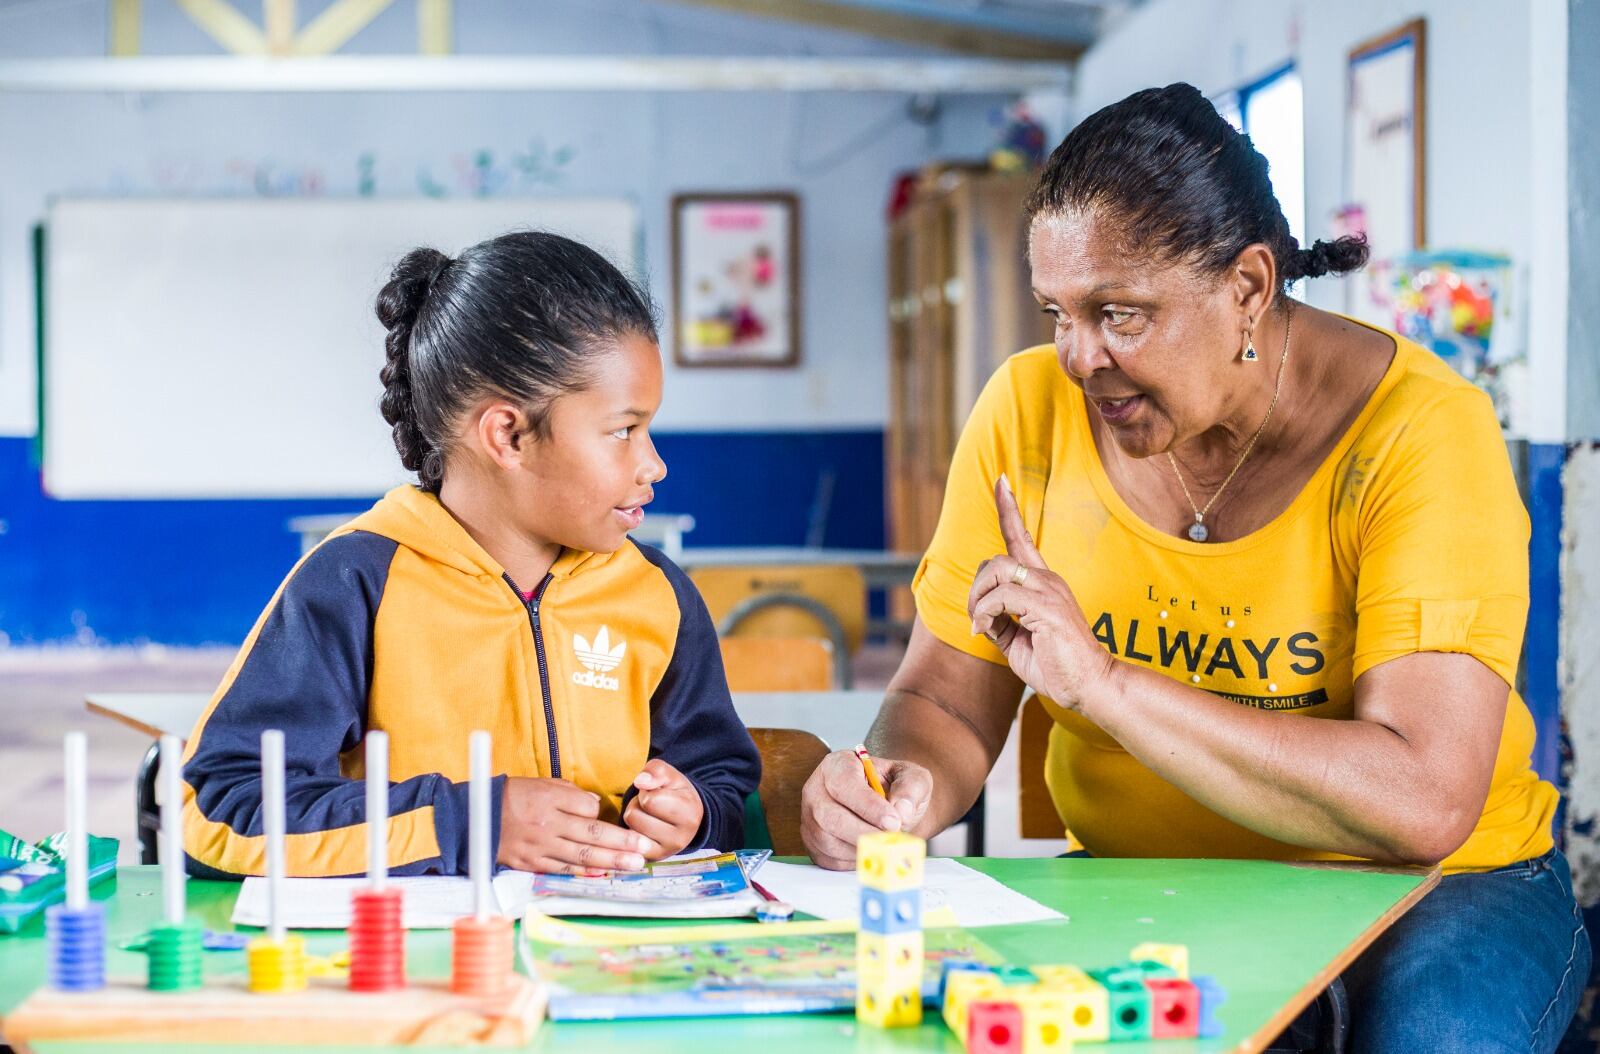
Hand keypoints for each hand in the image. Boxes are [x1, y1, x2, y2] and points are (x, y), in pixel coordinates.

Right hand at [498, 776, 654, 872]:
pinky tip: (603, 873)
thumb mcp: (542, 783)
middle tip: (644, 849)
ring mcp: (539, 845)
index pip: (587, 808)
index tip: (622, 821)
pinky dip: (584, 872)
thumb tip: (595, 806)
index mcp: (549, 799)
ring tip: (633, 865)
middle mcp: (547, 823)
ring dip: (610, 861)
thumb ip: (570, 794)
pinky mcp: (531, 862)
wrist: (476, 816)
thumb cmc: (514, 797)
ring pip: (581, 855)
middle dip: (621, 843)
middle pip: (591, 834)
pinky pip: (563, 868)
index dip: (604, 815)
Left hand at [622, 759, 703, 859]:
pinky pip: (627, 843)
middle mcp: (680, 839)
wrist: (688, 816)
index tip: (656, 792)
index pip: (649, 800)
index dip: (646, 791)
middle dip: (637, 804)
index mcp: (689, 815)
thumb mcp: (671, 775)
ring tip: (647, 814)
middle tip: (650, 804)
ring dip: (633, 817)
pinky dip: (632, 832)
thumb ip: (656, 771)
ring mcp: (665, 852)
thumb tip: (640, 781)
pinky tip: (643, 828)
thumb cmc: (677, 793)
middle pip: (634, 815)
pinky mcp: (652, 859)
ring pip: (628, 830)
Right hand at [799, 749, 932, 869]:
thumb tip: (901, 810)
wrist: (890, 807)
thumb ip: (911, 788)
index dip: (868, 806)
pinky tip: (870, 849)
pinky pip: (829, 858)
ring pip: (828, 841)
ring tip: (884, 842)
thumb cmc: (895, 788)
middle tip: (890, 839)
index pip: (844, 785)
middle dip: (864, 833)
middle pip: (829, 816)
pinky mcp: (813, 842)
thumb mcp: (912, 777)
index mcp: (837, 765)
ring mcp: (810, 817)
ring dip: (860, 848)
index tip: (893, 821)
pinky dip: (853, 860)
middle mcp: (817, 789)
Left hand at [967, 474, 1118, 710]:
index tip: (1001, 480)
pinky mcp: (1047, 607)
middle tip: (975, 619)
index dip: (1009, 508)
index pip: (1023, 537)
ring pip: (996, 570)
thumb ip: (1000, 623)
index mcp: (1044, 583)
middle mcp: (1048, 580)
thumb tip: (979, 616)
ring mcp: (1050, 591)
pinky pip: (1002, 597)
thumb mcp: (1018, 641)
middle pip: (996, 558)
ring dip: (978, 599)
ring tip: (980, 624)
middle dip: (975, 587)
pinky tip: (985, 631)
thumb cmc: (1057, 666)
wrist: (1090, 686)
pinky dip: (985, 613)